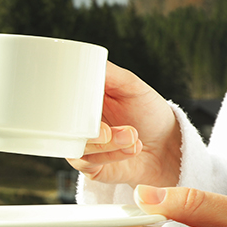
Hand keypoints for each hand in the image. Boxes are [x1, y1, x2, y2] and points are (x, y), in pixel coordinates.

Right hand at [68, 62, 181, 187]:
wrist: (167, 147)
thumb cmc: (149, 113)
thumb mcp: (132, 86)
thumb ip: (110, 73)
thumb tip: (85, 61)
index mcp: (82, 99)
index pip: (60, 95)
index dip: (63, 97)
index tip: (80, 102)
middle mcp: (77, 121)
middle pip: (63, 123)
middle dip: (87, 128)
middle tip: (107, 131)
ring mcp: (81, 143)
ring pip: (76, 144)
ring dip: (106, 143)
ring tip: (132, 136)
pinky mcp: (89, 165)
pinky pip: (87, 162)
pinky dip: (111, 155)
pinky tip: (133, 148)